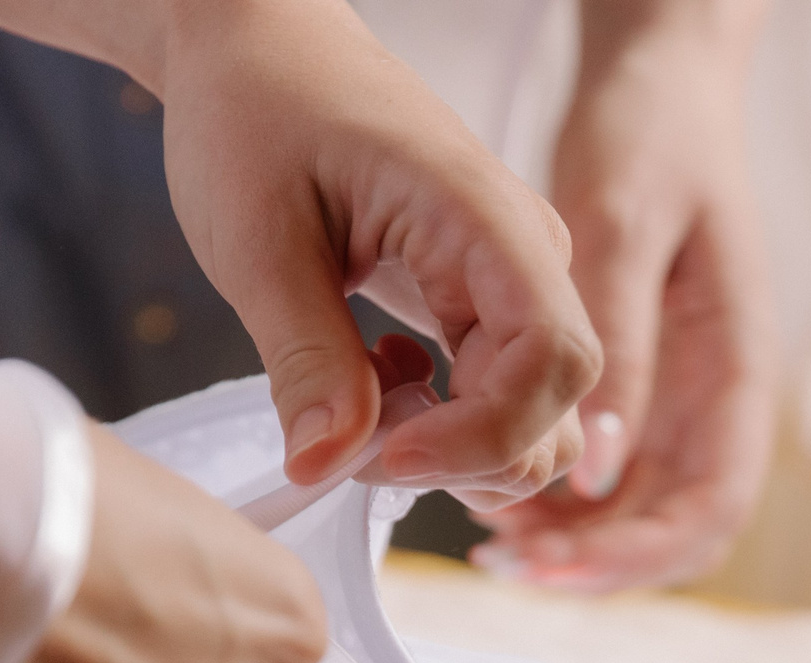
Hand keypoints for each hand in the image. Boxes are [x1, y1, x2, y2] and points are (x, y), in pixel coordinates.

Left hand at [0, 0, 599, 501]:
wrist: (256, 45)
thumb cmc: (256, 109)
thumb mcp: (258, 243)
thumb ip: (304, 361)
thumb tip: (327, 468)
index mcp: (482, 218)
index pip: (553, 362)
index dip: (483, 437)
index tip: (387, 455)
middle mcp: (521, 256)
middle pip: (552, 408)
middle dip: (458, 458)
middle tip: (350, 440)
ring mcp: (509, 282)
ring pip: (530, 418)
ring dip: (450, 449)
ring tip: (359, 404)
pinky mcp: (481, 304)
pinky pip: (494, 397)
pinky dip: (437, 423)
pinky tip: (372, 378)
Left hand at [472, 0, 775, 590]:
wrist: (657, 70)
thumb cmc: (650, 124)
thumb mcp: (620, 218)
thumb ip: (610, 345)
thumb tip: (590, 475)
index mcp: (732, 359)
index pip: (707, 501)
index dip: (624, 546)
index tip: (536, 551)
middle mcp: (711, 392)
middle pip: (670, 527)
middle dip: (586, 562)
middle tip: (492, 561)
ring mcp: (673, 390)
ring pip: (628, 509)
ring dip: (556, 535)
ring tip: (467, 523)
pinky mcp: (632, 378)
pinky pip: (598, 467)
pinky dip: (539, 490)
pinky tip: (473, 476)